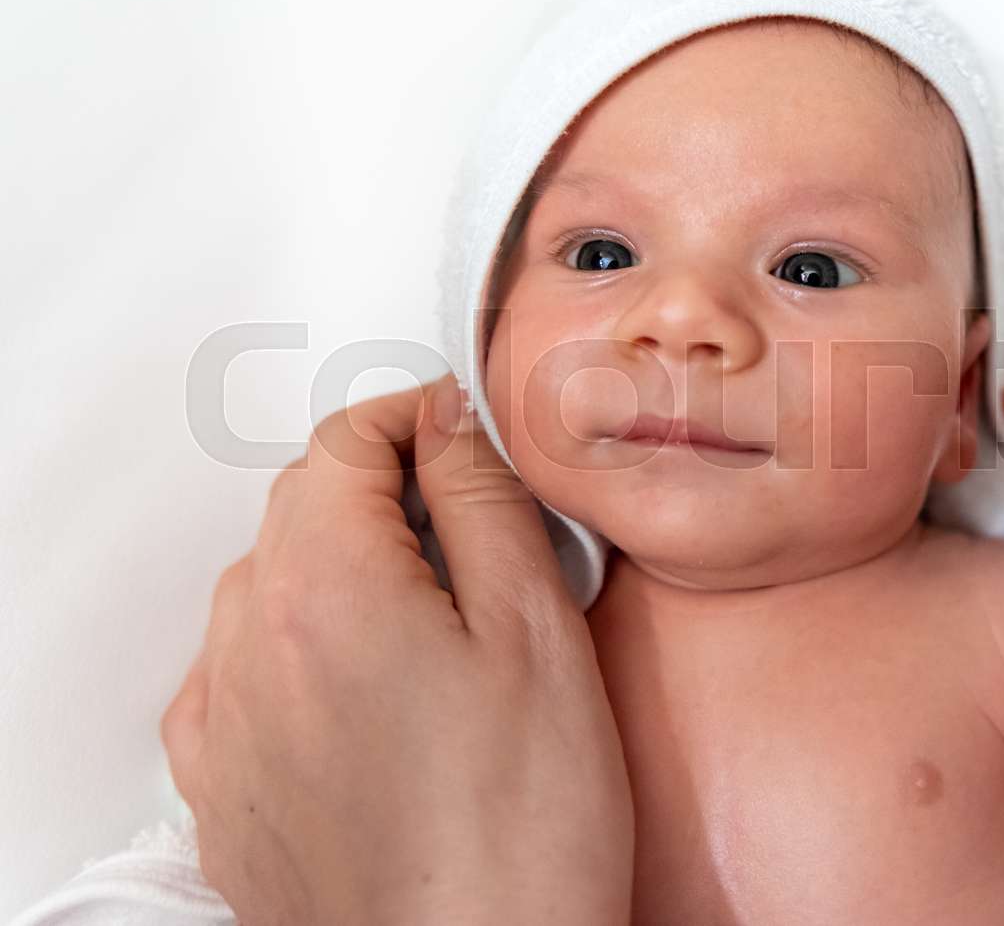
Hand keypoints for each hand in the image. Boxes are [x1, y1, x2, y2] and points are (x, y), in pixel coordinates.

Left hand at [160, 375, 633, 924]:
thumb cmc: (524, 828)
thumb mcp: (537, 630)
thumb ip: (485, 501)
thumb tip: (450, 422)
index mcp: (326, 589)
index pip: (344, 443)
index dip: (412, 417)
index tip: (462, 430)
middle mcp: (249, 648)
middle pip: (300, 507)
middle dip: (381, 486)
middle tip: (475, 520)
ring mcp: (226, 727)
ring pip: (267, 585)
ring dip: (339, 562)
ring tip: (435, 610)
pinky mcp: (224, 792)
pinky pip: (238, 674)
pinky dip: (295, 643)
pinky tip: (363, 681)